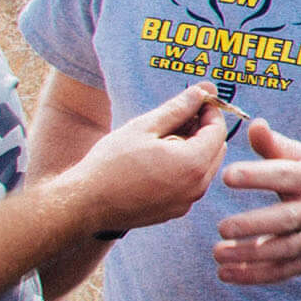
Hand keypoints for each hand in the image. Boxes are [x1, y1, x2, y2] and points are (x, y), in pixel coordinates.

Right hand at [69, 84, 229, 235]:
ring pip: (204, 168)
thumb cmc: (109, 164)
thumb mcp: (143, 128)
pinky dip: (183, 169)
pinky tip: (156, 161)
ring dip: (193, 150)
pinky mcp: (174, 211)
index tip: (196, 101)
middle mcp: (196, 187)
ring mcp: (186, 202)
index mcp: (192, 164)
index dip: (209, 112)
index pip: (218, 131)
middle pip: (215, 149)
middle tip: (178, 118)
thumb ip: (178, 108)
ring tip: (162, 139)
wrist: (83, 205)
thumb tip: (204, 89)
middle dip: (203, 131)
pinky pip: (190, 184)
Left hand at [214, 119, 300, 283]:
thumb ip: (274, 146)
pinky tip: (225, 274)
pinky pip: (282, 271)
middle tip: (222, 226)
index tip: (226, 176)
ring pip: (283, 250)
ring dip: (250, 255)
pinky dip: (254, 276)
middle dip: (254, 224)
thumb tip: (254, 124)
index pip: (285, 176)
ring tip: (217, 253)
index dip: (257, 175)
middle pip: (286, 219)